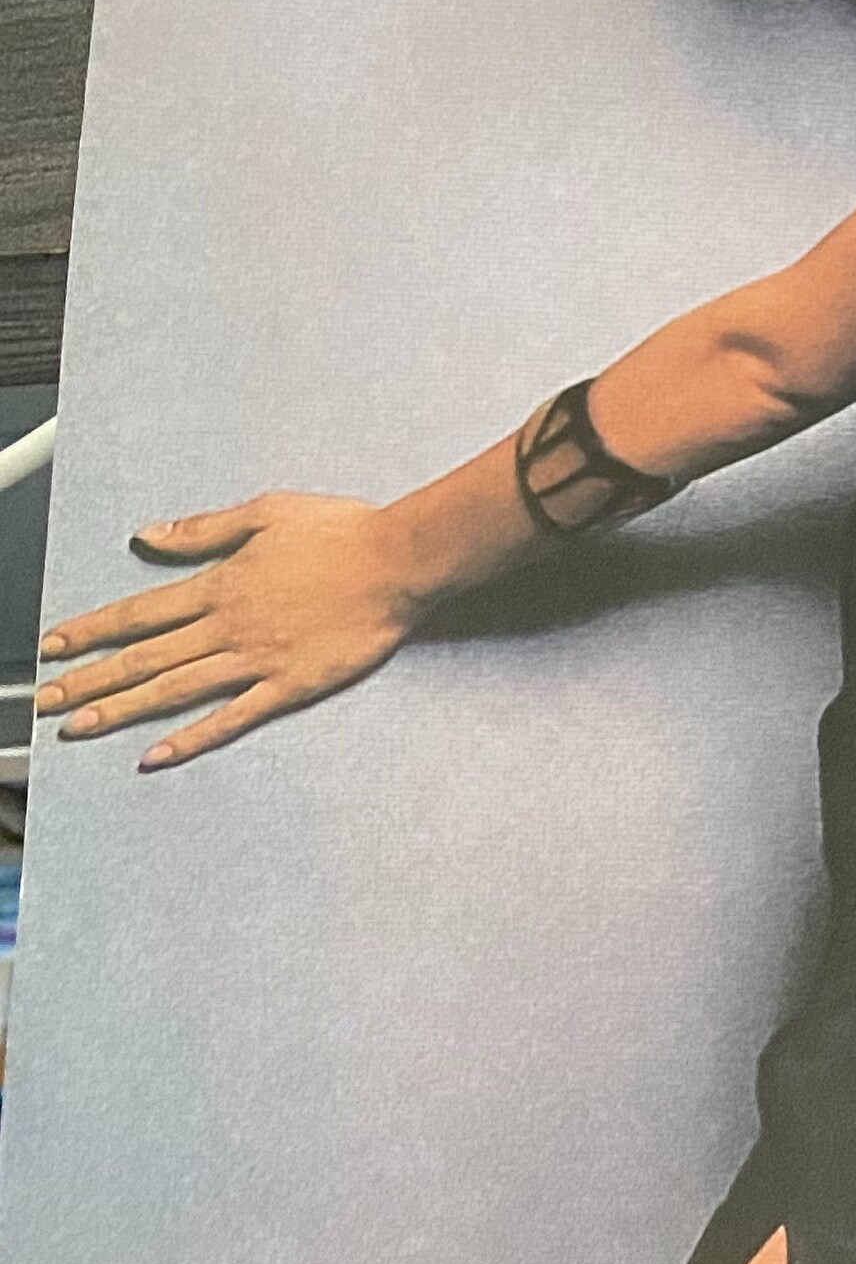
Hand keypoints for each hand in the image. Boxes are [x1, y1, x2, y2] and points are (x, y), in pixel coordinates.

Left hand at [33, 493, 430, 768]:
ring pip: (175, 689)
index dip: (91, 631)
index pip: (139, 613)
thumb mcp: (266, 511)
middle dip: (88, 680)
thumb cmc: (343, 531)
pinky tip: (159, 752)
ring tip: (80, 728)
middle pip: (143, 657)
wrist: (401, 561)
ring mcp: (257, 659)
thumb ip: (204, 529)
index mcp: (219, 584)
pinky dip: (193, 736)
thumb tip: (150, 536)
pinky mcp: (291, 684)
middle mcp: (227, 626)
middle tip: (46, 700)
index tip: (54, 647)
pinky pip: (233, 716)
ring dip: (122, 709)